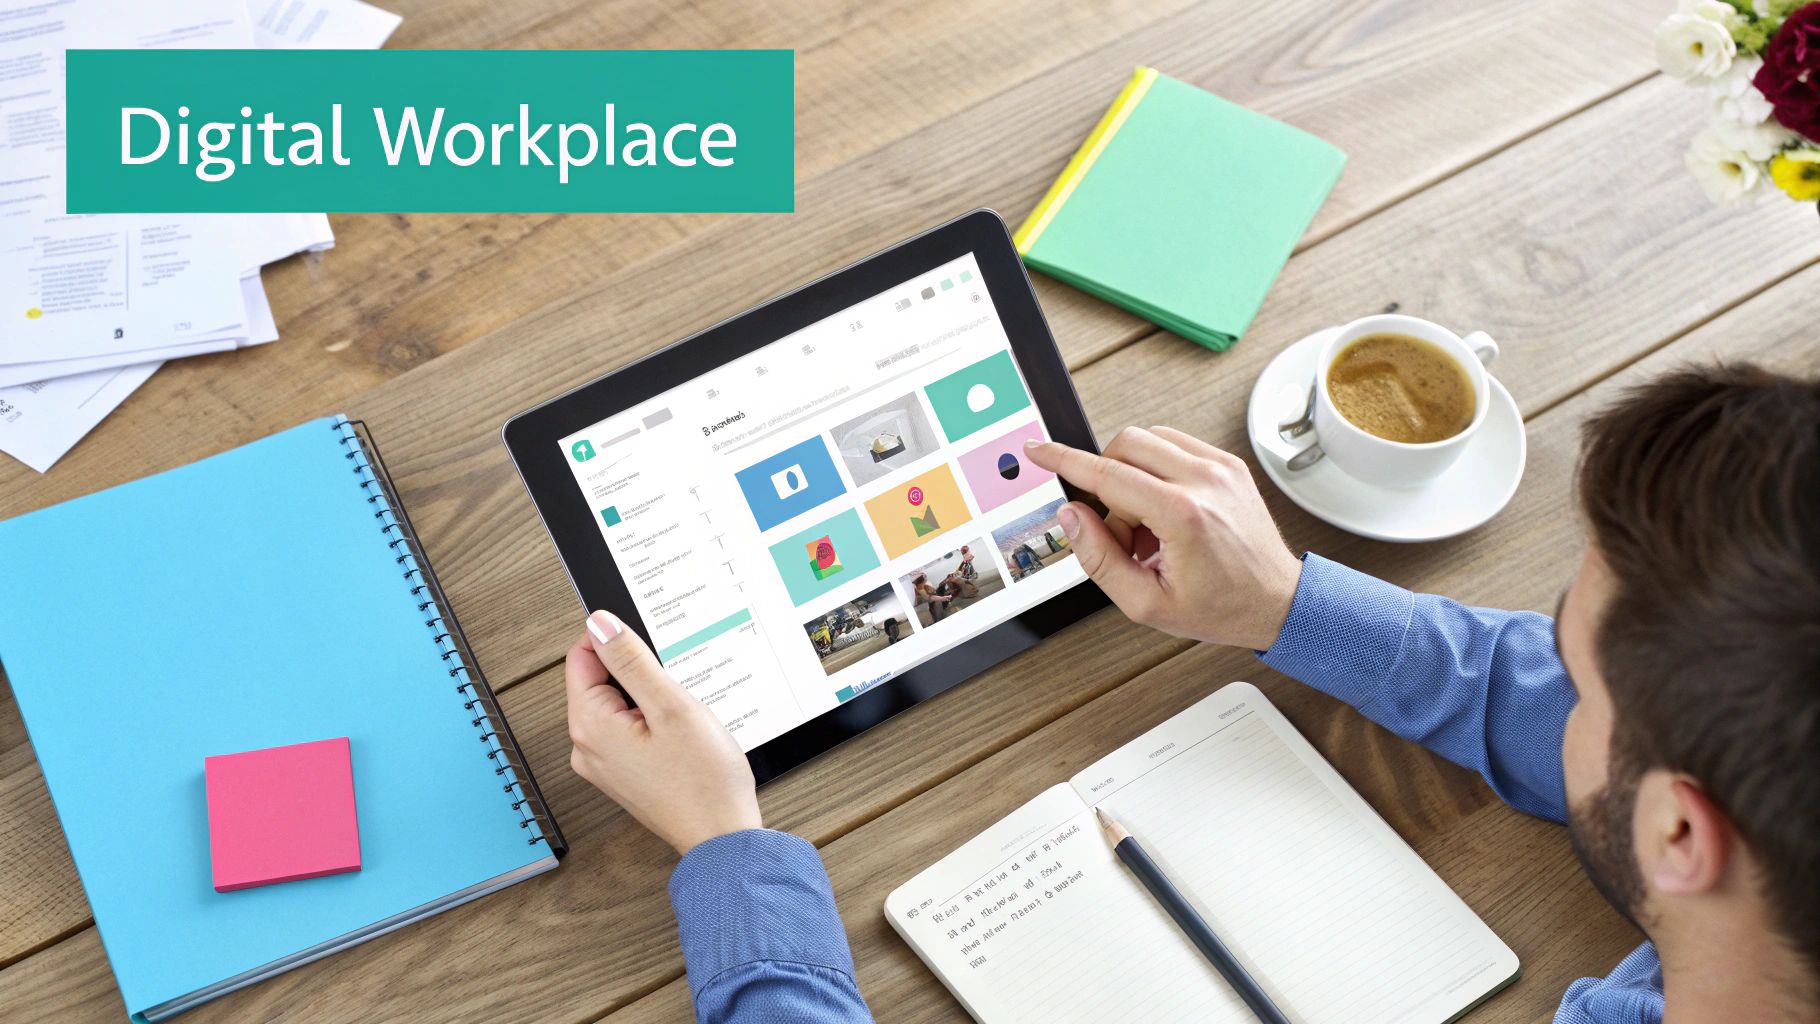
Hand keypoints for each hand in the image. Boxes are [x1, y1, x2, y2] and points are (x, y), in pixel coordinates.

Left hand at [565, 610, 760, 855]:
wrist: (721, 837)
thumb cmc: (703, 781)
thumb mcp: (670, 705)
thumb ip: (630, 660)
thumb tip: (599, 623)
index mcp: (589, 725)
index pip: (582, 656)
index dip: (617, 641)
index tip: (651, 648)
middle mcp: (586, 747)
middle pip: (599, 680)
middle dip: (637, 673)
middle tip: (674, 691)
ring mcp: (602, 763)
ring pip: (617, 705)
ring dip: (648, 698)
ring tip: (680, 718)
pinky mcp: (622, 773)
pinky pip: (628, 729)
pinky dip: (652, 722)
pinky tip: (679, 735)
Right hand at [1024, 426, 1302, 650]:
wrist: (1278, 601)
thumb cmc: (1222, 607)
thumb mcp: (1146, 603)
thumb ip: (1099, 558)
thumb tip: (1071, 517)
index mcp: (1183, 515)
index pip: (1107, 474)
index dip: (1064, 460)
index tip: (1039, 450)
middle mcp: (1204, 480)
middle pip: (1124, 446)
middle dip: (1107, 484)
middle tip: (1122, 532)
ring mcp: (1220, 467)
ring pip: (1147, 441)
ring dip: (1131, 476)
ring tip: (1149, 525)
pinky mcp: (1228, 463)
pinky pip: (1173, 445)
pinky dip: (1156, 471)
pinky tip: (1166, 510)